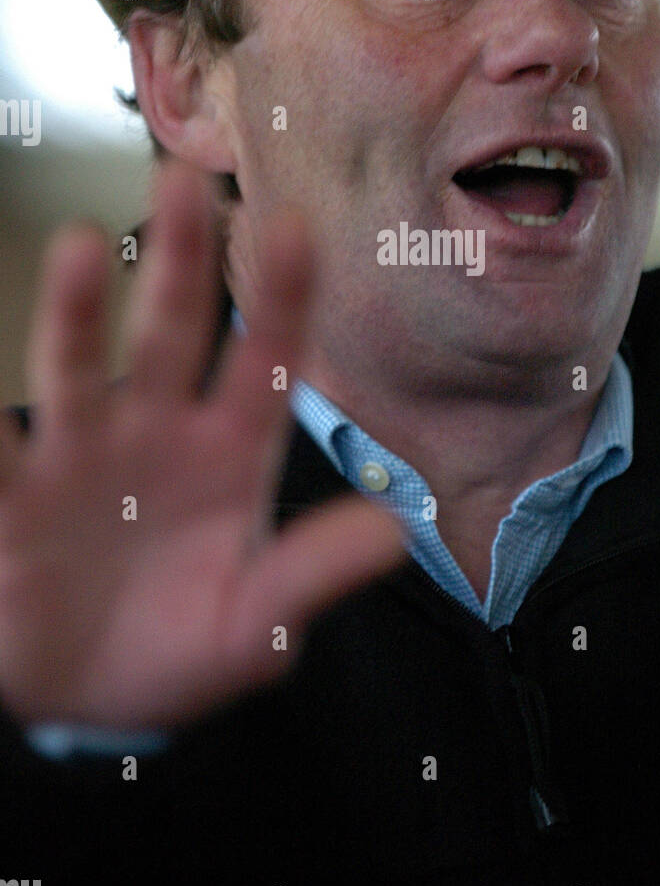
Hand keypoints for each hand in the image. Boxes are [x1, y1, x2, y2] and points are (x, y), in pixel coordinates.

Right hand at [0, 158, 403, 728]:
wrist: (92, 704)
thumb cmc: (183, 650)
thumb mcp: (255, 625)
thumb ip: (312, 574)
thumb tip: (396, 529)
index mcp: (228, 454)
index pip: (263, 362)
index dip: (281, 298)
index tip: (297, 228)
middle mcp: (156, 433)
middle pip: (170, 332)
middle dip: (180, 262)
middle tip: (186, 181)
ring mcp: (81, 456)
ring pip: (78, 366)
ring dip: (79, 310)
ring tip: (84, 248)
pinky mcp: (13, 494)